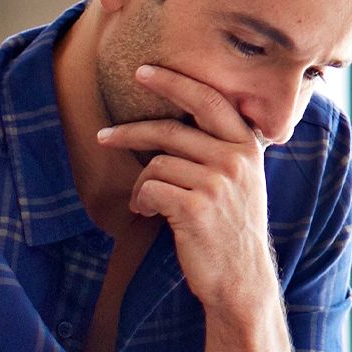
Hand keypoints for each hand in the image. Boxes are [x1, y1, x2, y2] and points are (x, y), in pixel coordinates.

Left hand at [92, 64, 276, 316]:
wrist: (242, 279)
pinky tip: (148, 214)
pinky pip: (150, 189)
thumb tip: (174, 122)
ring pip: (156, 164)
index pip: (208, 99)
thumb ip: (221, 149)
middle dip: (130, 131)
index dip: (174, 82)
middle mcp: (235, 160)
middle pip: (170, 129)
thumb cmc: (232, 229)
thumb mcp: (242, 182)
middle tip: (104, 136)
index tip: (144, 72)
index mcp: (248, 146)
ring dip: (141, 185)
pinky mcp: (195, 207)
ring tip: (146, 204)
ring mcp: (217, 183)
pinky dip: (141, 202)